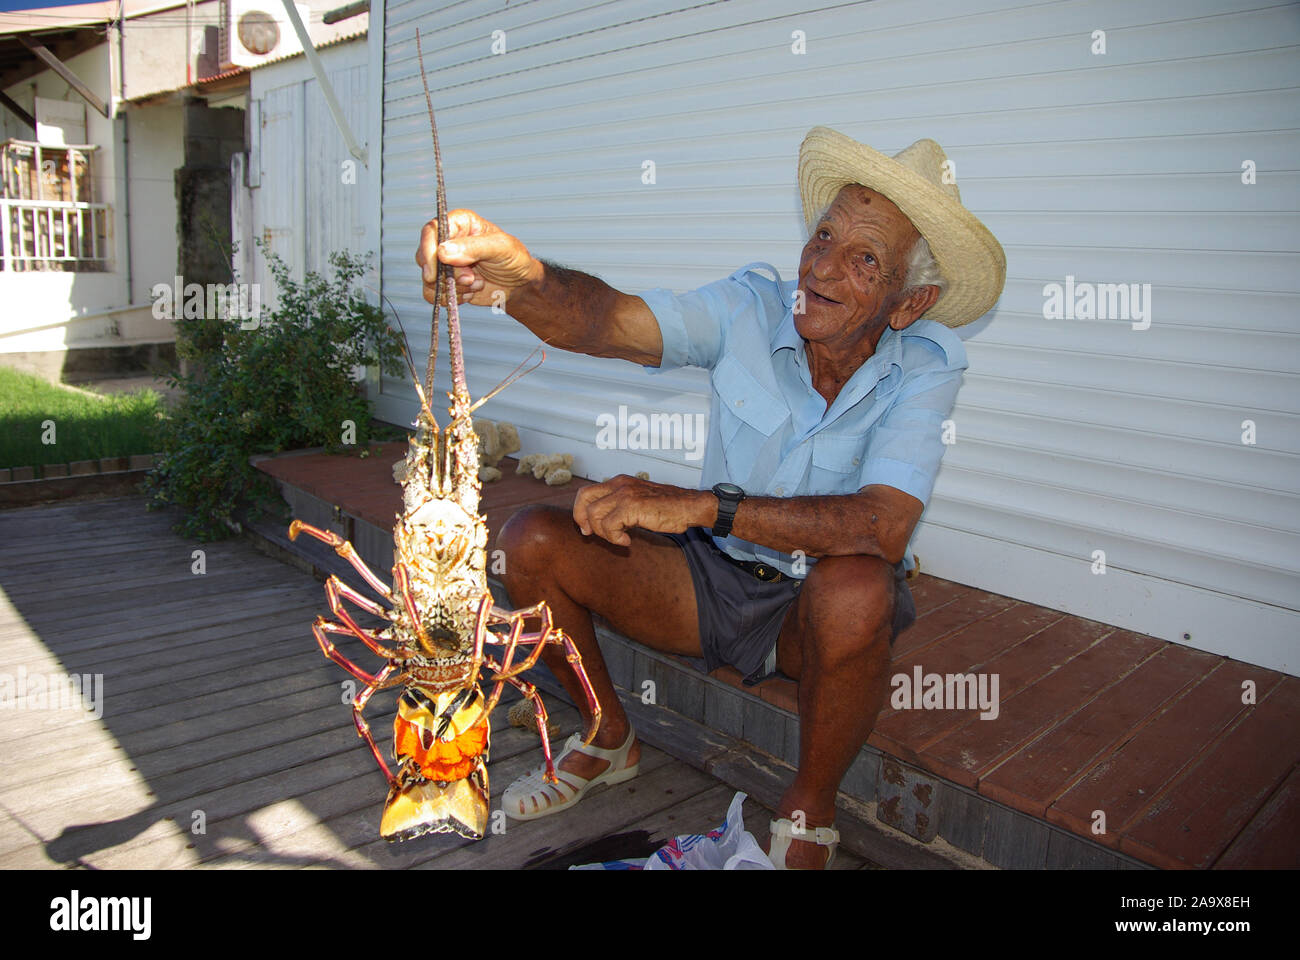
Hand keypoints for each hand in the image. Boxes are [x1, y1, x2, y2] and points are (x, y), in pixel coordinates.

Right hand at [415, 209, 541, 308]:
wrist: (519, 284)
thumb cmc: (513, 259)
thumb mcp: (500, 247)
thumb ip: (473, 247)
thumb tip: (442, 251)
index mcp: (460, 223)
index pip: (432, 230)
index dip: (428, 250)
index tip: (434, 270)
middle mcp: (448, 241)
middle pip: (425, 257)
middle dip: (445, 274)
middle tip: (469, 279)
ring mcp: (444, 263)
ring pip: (428, 279)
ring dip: (452, 287)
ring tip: (476, 283)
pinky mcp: (446, 282)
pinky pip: (433, 294)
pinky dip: (451, 298)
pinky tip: (470, 293)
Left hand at [573, 475, 714, 546]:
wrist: (690, 506)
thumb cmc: (668, 507)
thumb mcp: (638, 501)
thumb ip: (620, 506)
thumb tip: (601, 522)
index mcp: (619, 482)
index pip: (586, 492)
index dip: (581, 511)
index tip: (587, 528)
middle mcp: (619, 484)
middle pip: (583, 498)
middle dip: (581, 519)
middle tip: (590, 534)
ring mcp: (625, 494)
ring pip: (594, 514)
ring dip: (602, 532)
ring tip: (619, 538)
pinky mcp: (632, 506)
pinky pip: (609, 525)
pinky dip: (614, 537)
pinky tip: (627, 540)